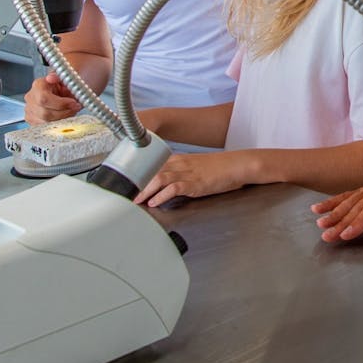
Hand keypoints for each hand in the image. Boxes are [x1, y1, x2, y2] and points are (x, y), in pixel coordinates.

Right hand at [24, 71, 81, 123]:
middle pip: (45, 113)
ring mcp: (30, 110)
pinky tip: (65, 115)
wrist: (64, 89)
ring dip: (62, 118)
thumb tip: (51, 78)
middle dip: (64, 112)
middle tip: (76, 108)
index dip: (60, 104)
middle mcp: (31, 98)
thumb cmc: (66, 84)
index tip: (74, 103)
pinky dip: (58, 123)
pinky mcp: (32, 120)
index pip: (44, 99)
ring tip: (72, 110)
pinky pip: (45, 127)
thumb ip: (60, 76)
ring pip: (46, 122)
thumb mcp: (67, 77)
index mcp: (38, 85)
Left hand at [135, 152, 249, 207]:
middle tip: (124, 196)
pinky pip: (174, 187)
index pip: (152, 164)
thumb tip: (163, 187)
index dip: (137, 175)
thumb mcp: (195, 168)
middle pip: (151, 170)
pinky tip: (155, 202)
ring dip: (145, 190)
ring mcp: (188, 172)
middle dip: (136, 184)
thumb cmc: (219, 168)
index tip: (126, 184)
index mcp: (179, 159)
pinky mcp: (195, 183)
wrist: (238, 165)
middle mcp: (181, 164)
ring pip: (159, 178)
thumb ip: (179, 175)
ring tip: (135, 201)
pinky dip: (162, 195)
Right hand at [312, 180, 362, 241]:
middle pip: (357, 207)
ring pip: (350, 201)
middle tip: (327, 235)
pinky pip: (347, 196)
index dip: (359, 222)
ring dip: (333, 212)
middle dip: (341, 222)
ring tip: (320, 223)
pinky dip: (333, 202)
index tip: (346, 235)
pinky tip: (320, 208)